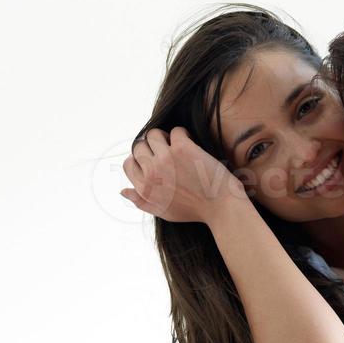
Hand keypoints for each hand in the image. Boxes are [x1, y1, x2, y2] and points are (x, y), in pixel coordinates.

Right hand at [121, 127, 245, 223]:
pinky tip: (189, 142)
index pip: (128, 164)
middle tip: (165, 149)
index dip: (139, 159)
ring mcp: (166, 158)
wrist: (220, 208)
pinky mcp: (183, 148)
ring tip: (175, 143)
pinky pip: (175, 130)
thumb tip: (123, 191)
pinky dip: (182, 133)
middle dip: (150, 146)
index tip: (152, 159)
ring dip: (163, 136)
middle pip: (139, 146)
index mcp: (144, 188)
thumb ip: (140, 201)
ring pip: (153, 134)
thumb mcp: (162, 212)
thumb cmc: (194, 211)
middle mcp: (151, 172)